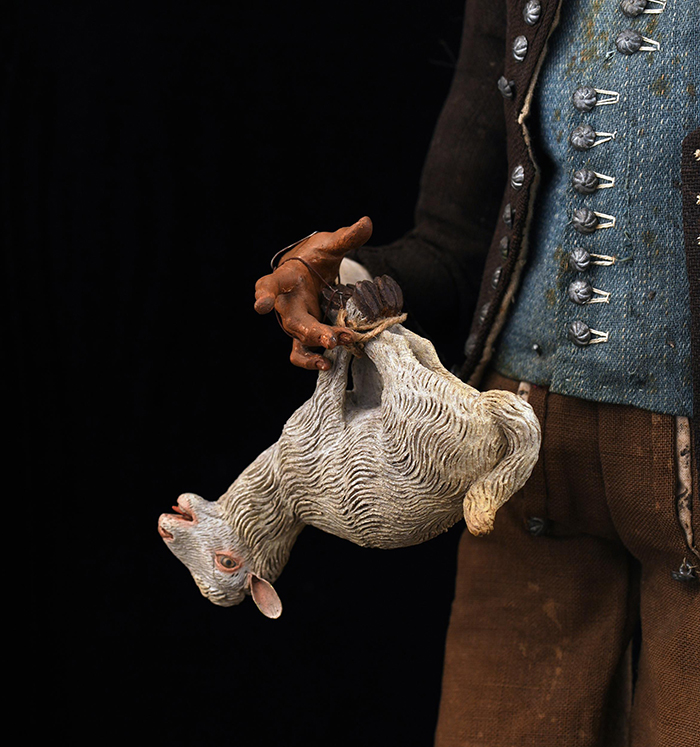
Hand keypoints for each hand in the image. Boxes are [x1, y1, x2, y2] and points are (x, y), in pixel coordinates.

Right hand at [254, 216, 372, 369]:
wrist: (311, 270)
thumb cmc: (315, 257)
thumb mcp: (331, 244)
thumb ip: (347, 237)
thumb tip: (367, 223)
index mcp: (286, 278)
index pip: (271, 284)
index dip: (265, 295)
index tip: (262, 305)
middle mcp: (285, 303)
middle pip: (291, 320)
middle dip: (311, 331)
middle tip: (332, 339)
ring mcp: (293, 321)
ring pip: (298, 339)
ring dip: (317, 346)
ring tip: (336, 349)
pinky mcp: (303, 334)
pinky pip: (301, 352)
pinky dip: (312, 360)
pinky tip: (329, 364)